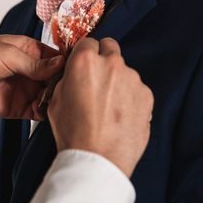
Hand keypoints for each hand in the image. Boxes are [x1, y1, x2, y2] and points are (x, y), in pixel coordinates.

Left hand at [0, 35, 62, 119]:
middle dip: (64, 83)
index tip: (78, 69)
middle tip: (69, 87)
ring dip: (56, 98)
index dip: (67, 63)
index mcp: (31, 51)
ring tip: (57, 98)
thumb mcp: (8, 55)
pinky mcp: (20, 107)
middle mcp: (33, 70)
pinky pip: (39, 111)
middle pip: (57, 78)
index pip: (57, 57)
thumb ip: (35, 63)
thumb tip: (61, 64)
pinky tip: (45, 109)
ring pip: (51, 95)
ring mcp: (27, 89)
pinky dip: (45, 112)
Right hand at [47, 37, 152, 177]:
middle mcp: (112, 63)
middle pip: (110, 48)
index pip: (88, 42)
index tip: (85, 64)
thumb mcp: (55, 99)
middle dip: (103, 59)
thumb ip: (67, 78)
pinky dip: (130, 98)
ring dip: (117, 81)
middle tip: (97, 80)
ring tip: (108, 107)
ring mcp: (132, 79)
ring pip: (124, 70)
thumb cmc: (74, 132)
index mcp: (85, 61)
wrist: (97, 160)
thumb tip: (74, 73)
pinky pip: (137, 89)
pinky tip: (120, 116)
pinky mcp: (146, 95)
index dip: (84, 54)